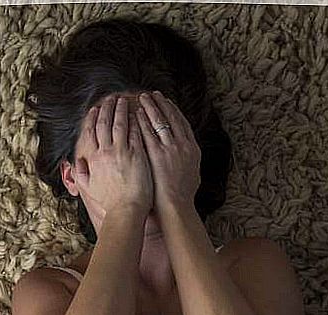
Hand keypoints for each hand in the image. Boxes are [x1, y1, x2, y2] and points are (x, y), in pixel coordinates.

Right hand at [72, 95, 153, 217]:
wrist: (126, 210)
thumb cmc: (109, 202)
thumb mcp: (89, 188)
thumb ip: (80, 173)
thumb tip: (75, 162)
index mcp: (94, 159)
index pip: (91, 132)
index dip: (92, 118)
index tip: (94, 109)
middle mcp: (106, 152)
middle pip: (105, 123)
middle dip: (107, 108)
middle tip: (110, 98)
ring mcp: (122, 152)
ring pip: (120, 124)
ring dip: (121, 110)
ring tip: (123, 100)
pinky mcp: (137, 154)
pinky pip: (136, 132)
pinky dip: (135, 121)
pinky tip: (138, 113)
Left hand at [135, 91, 201, 211]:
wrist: (176, 206)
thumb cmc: (182, 196)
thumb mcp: (193, 174)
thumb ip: (188, 161)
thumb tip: (188, 155)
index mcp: (193, 148)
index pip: (182, 123)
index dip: (173, 110)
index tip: (166, 102)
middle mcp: (183, 145)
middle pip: (171, 117)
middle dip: (161, 104)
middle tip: (152, 94)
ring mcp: (169, 148)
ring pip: (159, 121)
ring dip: (150, 107)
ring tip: (142, 98)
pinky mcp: (156, 154)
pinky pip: (147, 133)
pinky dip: (141, 121)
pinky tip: (134, 114)